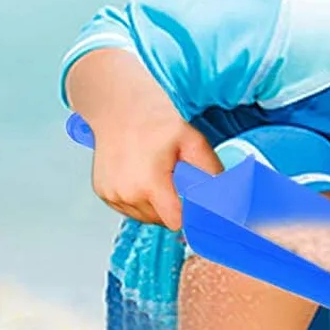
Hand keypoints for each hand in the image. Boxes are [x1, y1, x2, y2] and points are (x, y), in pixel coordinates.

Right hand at [67, 49, 221, 228]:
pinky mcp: (103, 194)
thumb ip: (211, 170)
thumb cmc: (154, 120)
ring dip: (158, 205)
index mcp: (149, 184)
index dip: (191, 216)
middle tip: (179, 181)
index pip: (175, 221)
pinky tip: (145, 178)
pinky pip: (129, 209)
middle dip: (176, 207)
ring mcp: (112, 195)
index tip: (199, 208)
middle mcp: (127, 194)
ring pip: (145, 217)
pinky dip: (140, 200)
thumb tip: (226, 193)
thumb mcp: (193, 142)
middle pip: (162, 220)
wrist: (119, 107)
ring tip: (160, 176)